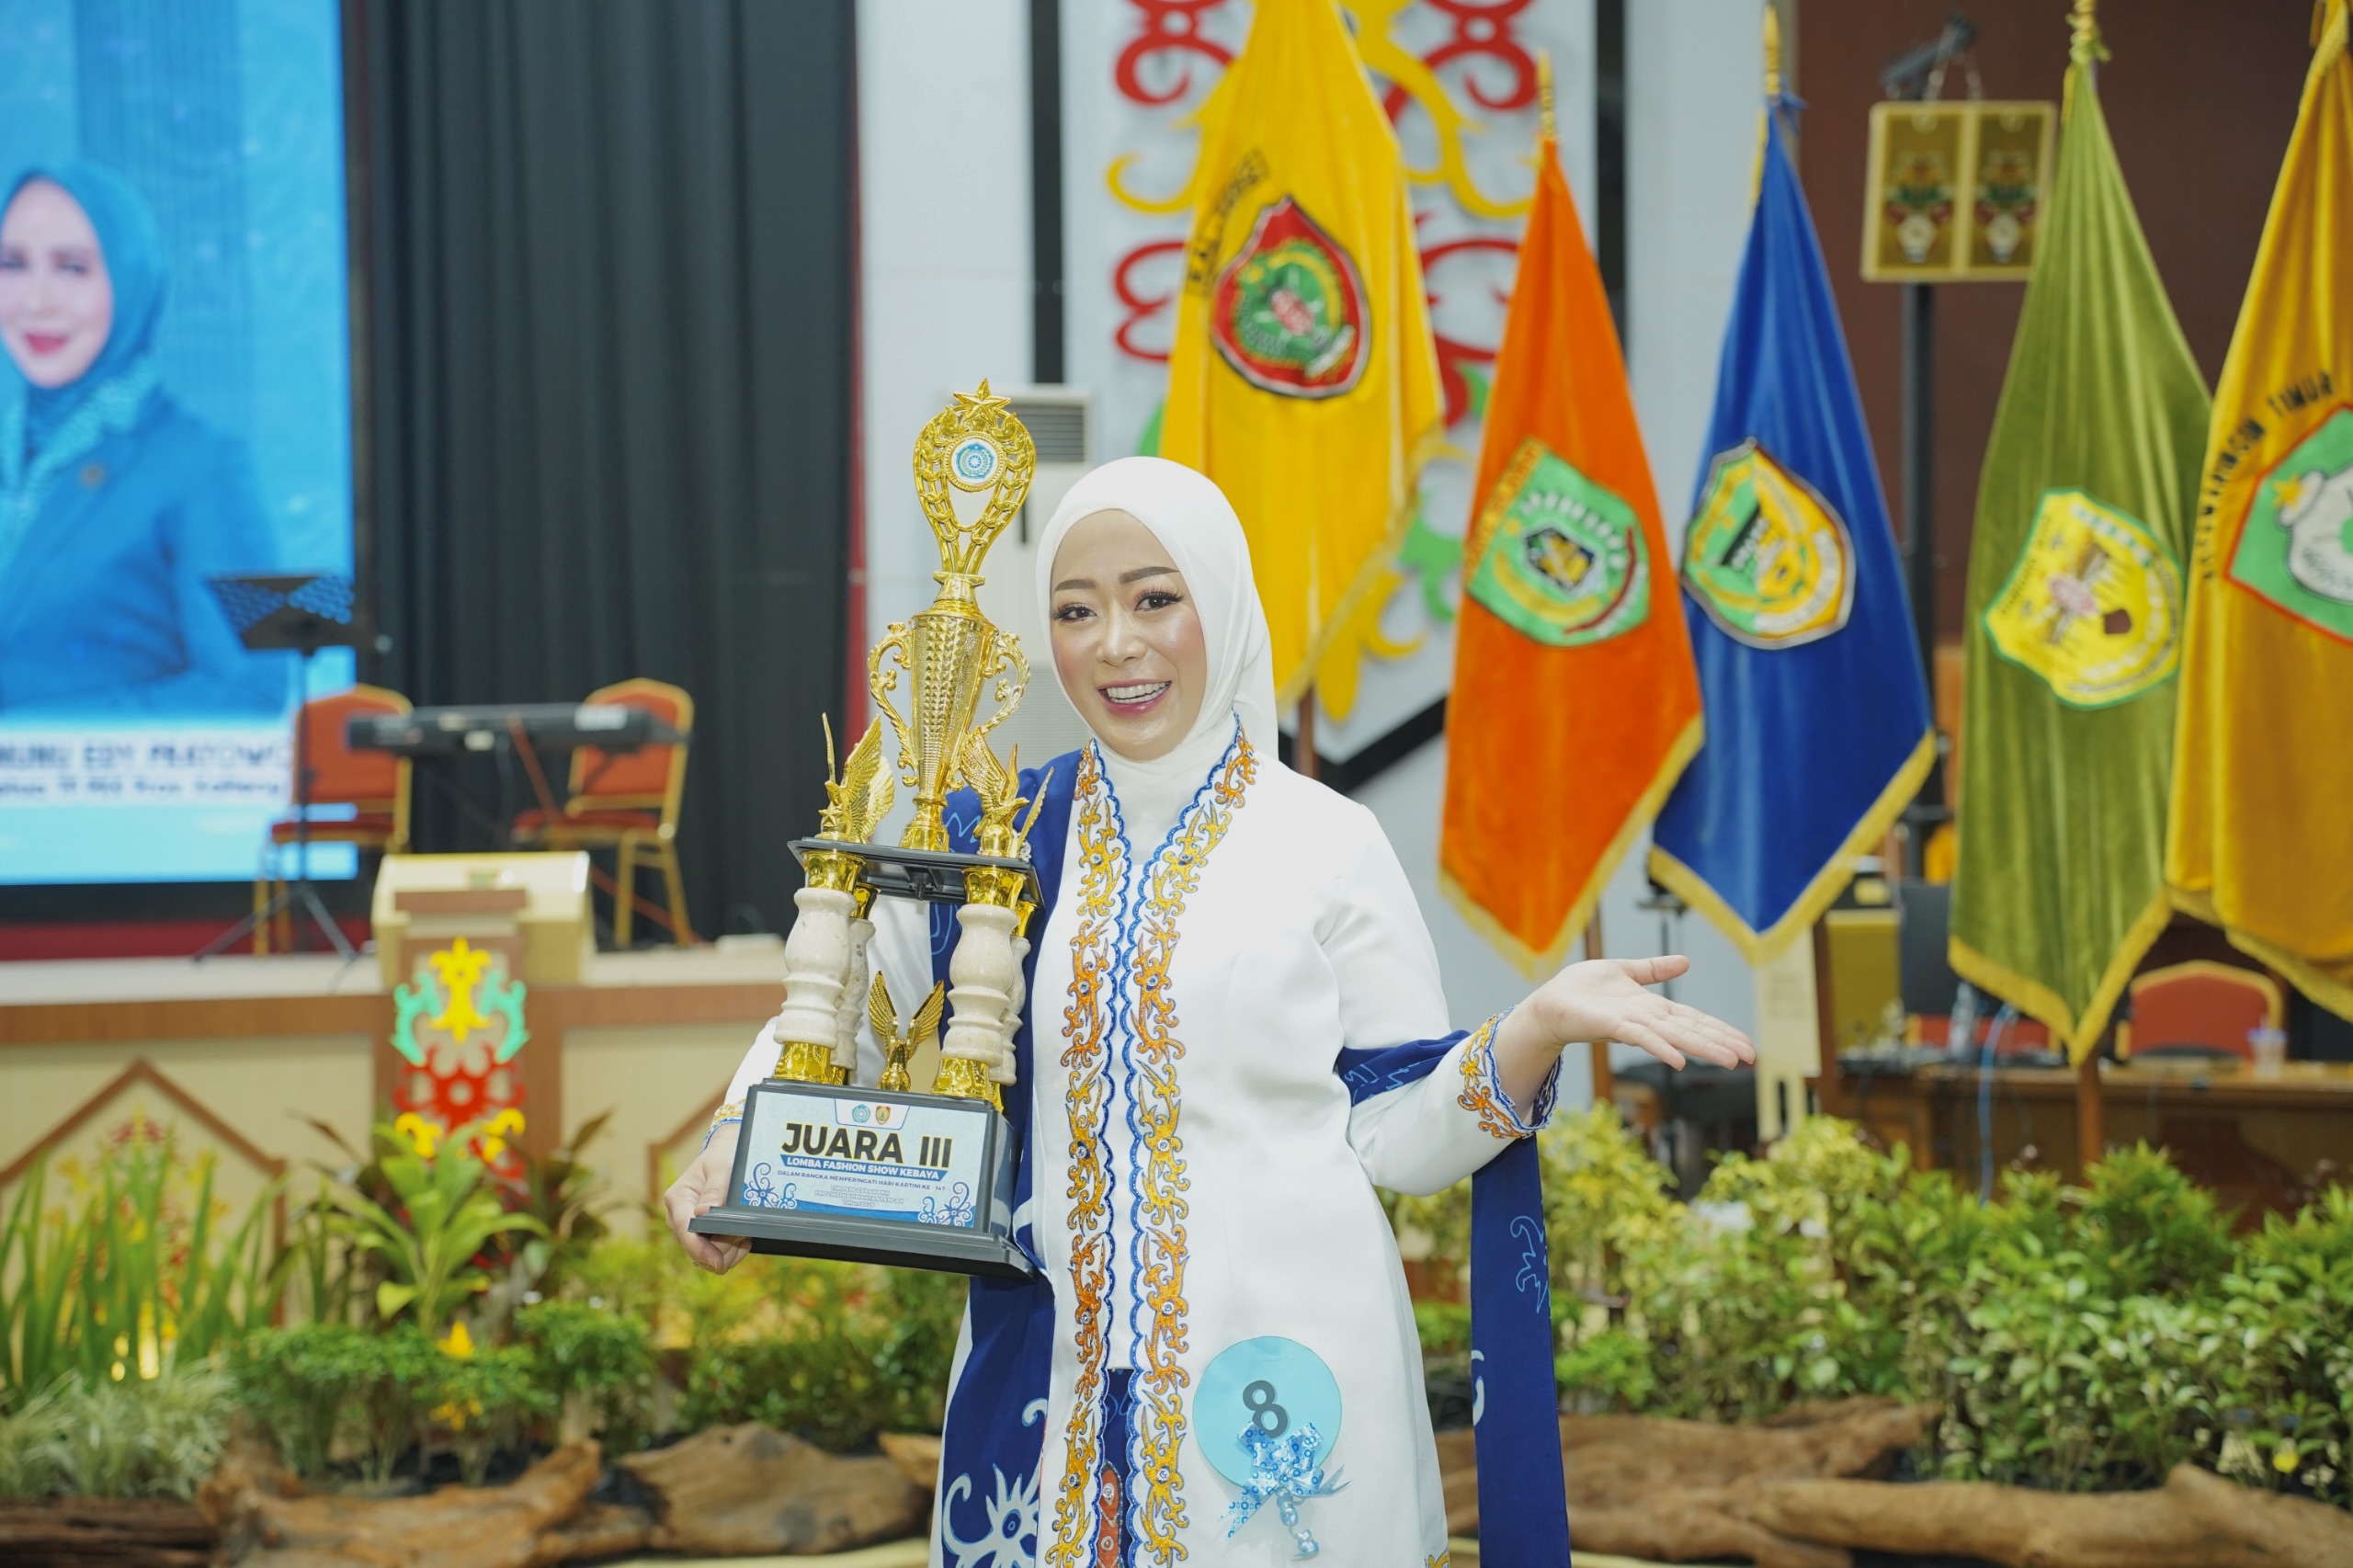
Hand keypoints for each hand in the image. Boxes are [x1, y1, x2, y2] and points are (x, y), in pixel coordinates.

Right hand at [663, 1123, 749, 1273]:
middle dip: (723, 1247)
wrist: (725, 1157)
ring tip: (744, 1232)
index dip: (700, 1250)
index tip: (718, 1262)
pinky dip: (731, 1251)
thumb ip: (715, 1189)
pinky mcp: (700, 1237)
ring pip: (706, 1256)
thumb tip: (702, 1212)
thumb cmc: (723, 1158)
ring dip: (729, 1250)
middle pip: (696, 1249)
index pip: (684, 1230)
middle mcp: (677, 1217)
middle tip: (744, 1233)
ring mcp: (688, 1230)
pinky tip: (742, 1237)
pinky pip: (714, 1256)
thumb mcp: (722, 1168)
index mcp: (678, 1198)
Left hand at [1513, 956, 1755, 1071]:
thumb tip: (1686, 961)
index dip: (1721, 1030)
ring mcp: (1632, 1025)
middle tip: (1752, 1058)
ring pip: (1674, 1037)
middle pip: (1691, 1031)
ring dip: (1703, 1048)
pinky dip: (1661, 1048)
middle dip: (1722, 1043)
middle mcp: (1647, 1020)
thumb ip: (1654, 969)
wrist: (1549, 1002)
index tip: (1747, 1044)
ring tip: (1730, 1061)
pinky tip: (1680, 1062)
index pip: (1694, 1019)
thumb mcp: (1624, 971)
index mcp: (1652, 1008)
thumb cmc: (1581, 990)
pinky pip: (1641, 1037)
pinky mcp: (1612, 1026)